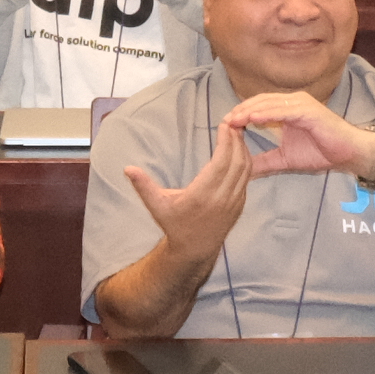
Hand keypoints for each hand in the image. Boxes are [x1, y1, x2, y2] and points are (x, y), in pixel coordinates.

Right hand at [118, 110, 257, 248]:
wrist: (194, 250)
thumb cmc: (174, 225)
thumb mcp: (156, 205)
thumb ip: (143, 186)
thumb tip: (127, 168)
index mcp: (202, 195)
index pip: (221, 163)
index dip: (226, 142)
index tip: (224, 125)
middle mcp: (222, 198)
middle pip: (238, 163)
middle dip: (237, 140)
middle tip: (232, 123)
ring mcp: (234, 202)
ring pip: (246, 170)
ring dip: (243, 149)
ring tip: (236, 132)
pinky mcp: (239, 204)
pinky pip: (247, 178)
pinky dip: (245, 161)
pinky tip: (238, 150)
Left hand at [222, 90, 374, 178]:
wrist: (348, 153)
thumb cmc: (321, 152)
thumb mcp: (286, 159)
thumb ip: (266, 161)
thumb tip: (245, 170)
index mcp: (287, 110)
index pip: (258, 107)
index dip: (241, 114)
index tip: (225, 125)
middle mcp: (292, 102)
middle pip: (260, 101)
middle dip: (241, 111)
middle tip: (224, 121)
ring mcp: (301, 104)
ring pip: (269, 104)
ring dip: (250, 111)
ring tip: (234, 120)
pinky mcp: (308, 110)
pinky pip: (284, 110)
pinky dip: (268, 113)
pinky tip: (253, 119)